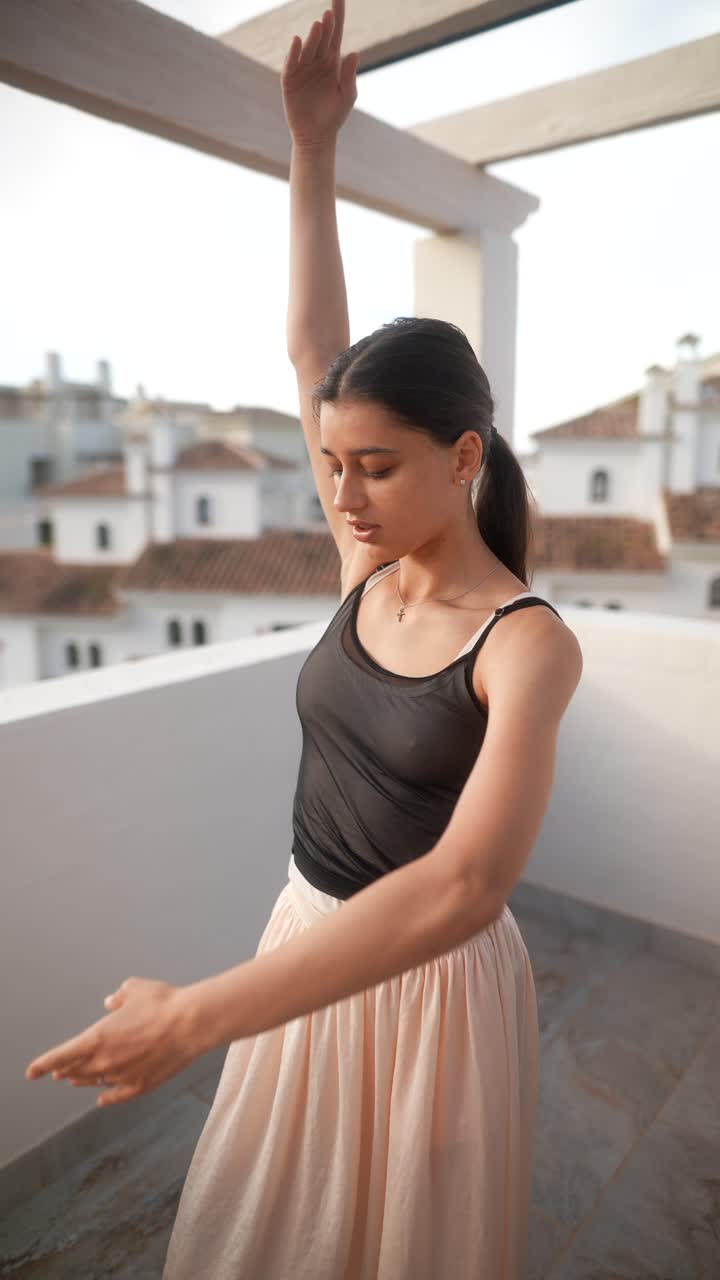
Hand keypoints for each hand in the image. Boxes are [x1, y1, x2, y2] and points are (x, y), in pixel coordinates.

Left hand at [24, 977, 197, 1106]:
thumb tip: (112, 1001)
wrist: (192, 1023)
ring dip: (84, 1081)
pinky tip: (102, 1099)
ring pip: (96, 1083)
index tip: (31, 1073)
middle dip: (66, 1071)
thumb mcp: (135, 989)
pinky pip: (118, 1096)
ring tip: (76, 1080)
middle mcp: (106, 1061)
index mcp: (98, 1038)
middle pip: (77, 1071)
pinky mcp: (142, 1085)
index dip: (43, 1064)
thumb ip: (119, 996)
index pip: (62, 1055)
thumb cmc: (163, 1003)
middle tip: (58, 1073)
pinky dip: (107, 1097)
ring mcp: (123, 1076)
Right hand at [281, 0, 358, 148]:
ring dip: (313, 37)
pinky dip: (294, 52)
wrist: (316, 137)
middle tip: (329, 15)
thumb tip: (355, 53)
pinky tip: (298, 41)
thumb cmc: (334, 116)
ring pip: (308, 47)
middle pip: (322, 38)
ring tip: (319, 25)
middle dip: (326, 26)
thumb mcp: (347, 96)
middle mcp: (317, 60)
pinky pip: (291, 62)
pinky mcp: (289, 79)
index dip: (338, 14)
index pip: (336, 32)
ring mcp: (302, 68)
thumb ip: (350, 76)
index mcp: (333, 61)